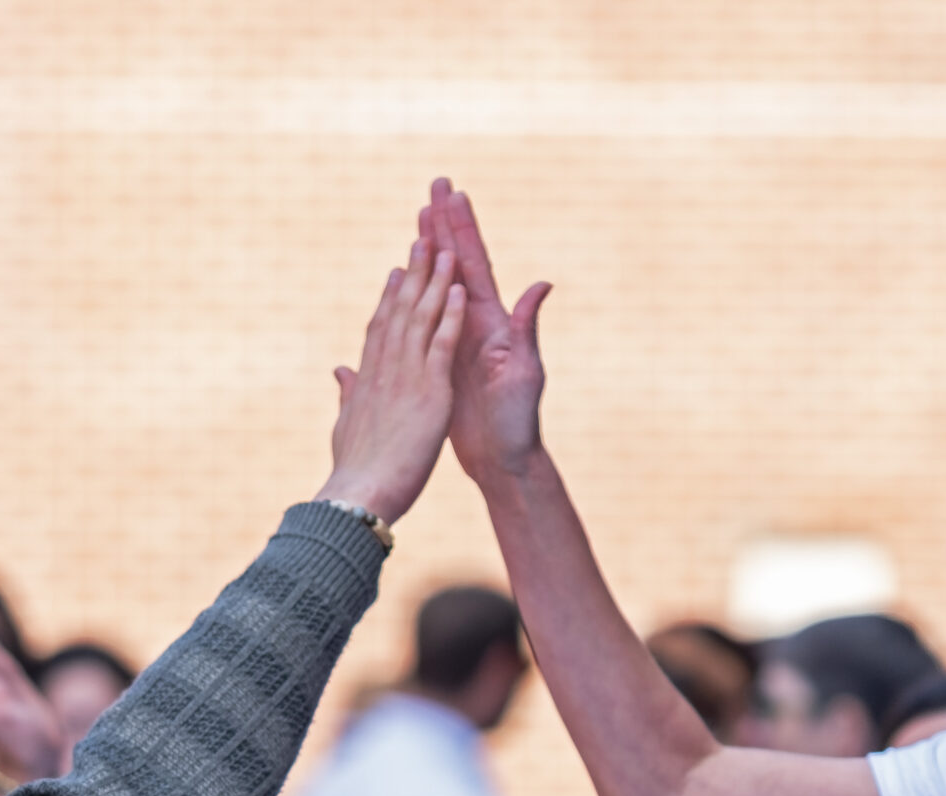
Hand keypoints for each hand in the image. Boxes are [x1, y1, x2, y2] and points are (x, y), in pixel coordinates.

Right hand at [312, 230, 464, 524]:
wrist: (360, 498)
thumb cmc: (354, 473)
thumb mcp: (348, 426)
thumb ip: (349, 394)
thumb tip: (340, 372)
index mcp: (369, 380)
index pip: (381, 329)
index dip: (390, 298)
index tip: (395, 272)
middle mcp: (385, 370)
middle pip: (400, 311)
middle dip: (412, 274)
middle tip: (420, 238)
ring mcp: (405, 377)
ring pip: (421, 318)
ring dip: (433, 281)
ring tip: (442, 248)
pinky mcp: (427, 391)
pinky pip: (441, 344)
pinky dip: (449, 315)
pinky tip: (457, 290)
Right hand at [422, 178, 551, 482]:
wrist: (502, 459)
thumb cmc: (518, 421)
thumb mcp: (525, 371)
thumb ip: (526, 327)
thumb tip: (541, 284)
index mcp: (489, 322)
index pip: (473, 262)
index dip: (460, 227)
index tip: (451, 193)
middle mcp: (472, 324)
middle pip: (454, 263)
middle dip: (443, 224)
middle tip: (434, 185)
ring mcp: (455, 340)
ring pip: (437, 285)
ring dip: (429, 250)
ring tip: (419, 216)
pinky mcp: (441, 361)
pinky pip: (424, 321)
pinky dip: (415, 296)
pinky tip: (405, 278)